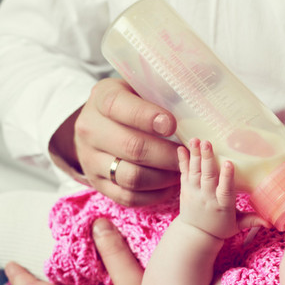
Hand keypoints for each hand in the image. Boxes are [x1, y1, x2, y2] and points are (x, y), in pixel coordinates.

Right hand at [49, 78, 180, 206]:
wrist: (97, 125)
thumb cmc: (130, 103)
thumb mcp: (139, 86)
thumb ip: (161, 90)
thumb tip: (194, 100)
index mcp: (101, 99)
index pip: (119, 107)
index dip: (147, 117)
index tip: (172, 125)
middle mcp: (90, 130)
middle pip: (132, 147)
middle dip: (166, 154)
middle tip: (188, 154)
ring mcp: (90, 160)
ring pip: (132, 177)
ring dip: (163, 177)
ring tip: (180, 169)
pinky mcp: (98, 184)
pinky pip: (128, 197)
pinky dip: (154, 194)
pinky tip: (168, 185)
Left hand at [178, 139, 266, 239]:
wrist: (195, 234)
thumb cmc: (220, 228)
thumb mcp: (237, 226)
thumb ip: (253, 220)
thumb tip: (271, 222)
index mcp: (223, 205)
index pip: (225, 190)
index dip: (227, 177)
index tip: (229, 163)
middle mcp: (207, 197)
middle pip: (207, 176)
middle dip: (207, 158)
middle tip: (207, 142)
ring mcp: (194, 192)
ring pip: (195, 171)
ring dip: (195, 155)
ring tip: (196, 139)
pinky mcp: (185, 189)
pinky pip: (183, 172)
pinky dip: (182, 160)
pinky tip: (182, 147)